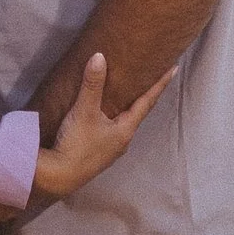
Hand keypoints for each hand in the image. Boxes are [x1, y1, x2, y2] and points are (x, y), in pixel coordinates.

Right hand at [28, 50, 174, 202]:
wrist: (59, 177)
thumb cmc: (77, 144)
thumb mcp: (84, 111)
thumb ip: (92, 84)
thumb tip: (99, 56)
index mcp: (126, 129)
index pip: (147, 101)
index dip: (159, 84)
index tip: (174, 69)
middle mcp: (123, 140)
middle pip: (137, 112)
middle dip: (144, 96)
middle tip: (150, 78)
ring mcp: (111, 149)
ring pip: (123, 123)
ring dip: (126, 108)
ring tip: (126, 94)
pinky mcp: (98, 154)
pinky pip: (111, 130)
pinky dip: (112, 118)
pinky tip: (103, 115)